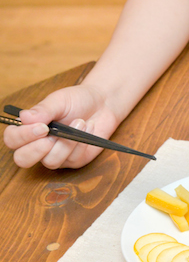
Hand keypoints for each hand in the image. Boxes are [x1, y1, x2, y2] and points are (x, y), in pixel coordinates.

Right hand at [3, 84, 121, 168]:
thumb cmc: (77, 101)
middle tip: (52, 136)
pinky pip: (72, 159)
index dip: (23, 136)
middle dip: (35, 150)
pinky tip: (89, 127)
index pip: (12, 139)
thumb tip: (23, 117)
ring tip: (80, 122)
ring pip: (50, 161)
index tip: (42, 127)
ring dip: (66, 143)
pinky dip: (81, 143)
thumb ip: (42, 110)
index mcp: (29, 128)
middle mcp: (38, 145)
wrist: (102, 104)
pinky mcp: (74, 160)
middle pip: (23, 160)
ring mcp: (56, 155)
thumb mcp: (59, 100)